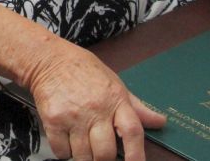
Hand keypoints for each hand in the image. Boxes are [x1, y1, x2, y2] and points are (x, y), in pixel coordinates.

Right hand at [26, 42, 165, 160]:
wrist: (49, 58)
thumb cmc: (84, 70)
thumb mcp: (114, 83)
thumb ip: (136, 107)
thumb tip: (160, 122)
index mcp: (115, 100)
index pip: (132, 132)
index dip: (136, 155)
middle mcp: (96, 109)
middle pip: (105, 153)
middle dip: (104, 160)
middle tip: (101, 154)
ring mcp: (73, 116)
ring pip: (83, 156)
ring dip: (84, 156)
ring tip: (82, 143)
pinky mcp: (53, 120)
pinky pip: (61, 151)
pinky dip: (64, 152)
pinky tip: (67, 139)